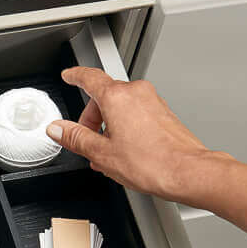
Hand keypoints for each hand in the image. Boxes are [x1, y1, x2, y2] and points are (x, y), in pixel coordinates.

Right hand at [49, 67, 219, 203]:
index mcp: (117, 97)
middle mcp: (136, 93)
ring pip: (122, 106)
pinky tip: (125, 151)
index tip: (69, 76)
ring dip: (110, 125)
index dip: (75, 76)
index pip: (89, 78)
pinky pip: (137, 113)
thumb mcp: (102, 154)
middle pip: (105, 96)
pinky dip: (126, 126)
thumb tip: (58, 129)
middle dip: (93, 117)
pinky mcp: (163, 113)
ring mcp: (153, 102)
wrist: (188, 172)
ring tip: (108, 152)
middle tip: (87, 139)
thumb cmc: (153, 163)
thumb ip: (75, 138)